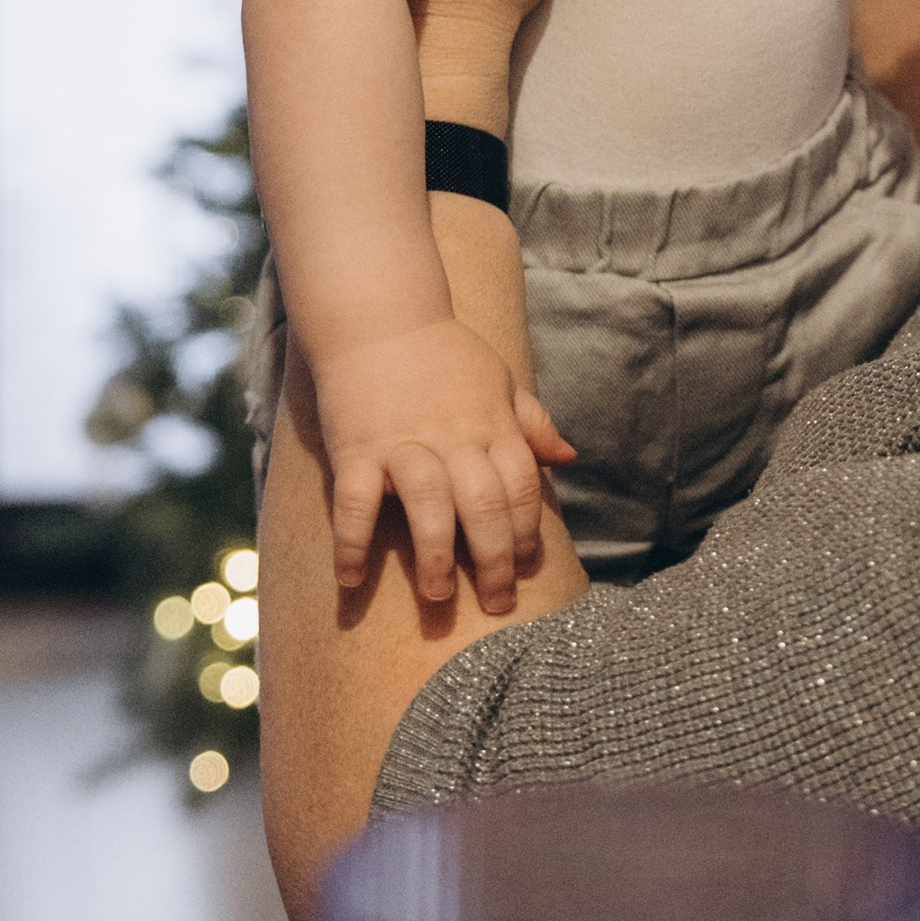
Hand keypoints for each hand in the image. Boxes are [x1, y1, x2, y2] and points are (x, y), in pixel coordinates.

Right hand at [312, 313, 572, 604]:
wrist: (379, 316)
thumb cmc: (443, 353)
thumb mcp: (500, 380)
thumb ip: (532, 423)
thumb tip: (568, 457)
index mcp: (492, 426)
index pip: (522, 488)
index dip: (528, 532)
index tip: (527, 567)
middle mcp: (454, 439)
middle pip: (485, 506)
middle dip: (496, 560)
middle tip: (498, 604)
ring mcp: (404, 445)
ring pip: (430, 506)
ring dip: (436, 556)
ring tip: (440, 595)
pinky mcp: (357, 449)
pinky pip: (356, 504)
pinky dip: (352, 544)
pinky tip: (351, 581)